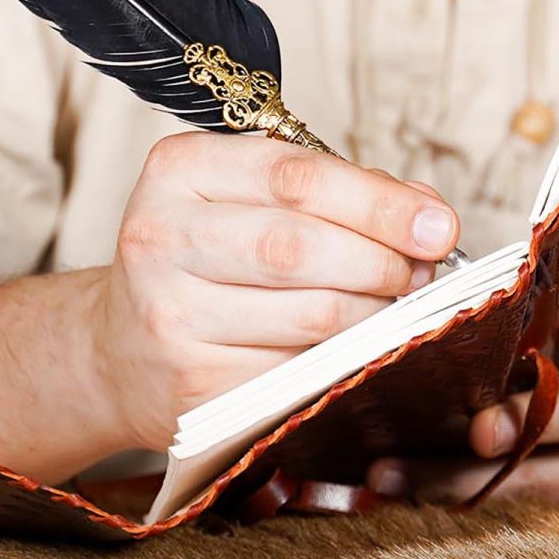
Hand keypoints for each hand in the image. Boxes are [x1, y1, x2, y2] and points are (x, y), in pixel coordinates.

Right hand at [95, 134, 458, 449]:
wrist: (119, 350)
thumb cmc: (206, 257)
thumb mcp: (248, 198)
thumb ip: (336, 191)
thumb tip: (427, 213)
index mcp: (178, 171)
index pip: (295, 177)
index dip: (379, 202)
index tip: (439, 224)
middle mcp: (160, 237)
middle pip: (300, 246)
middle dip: (383, 259)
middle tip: (423, 269)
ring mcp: (171, 317)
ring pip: (310, 315)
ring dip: (375, 312)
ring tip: (397, 304)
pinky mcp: (193, 388)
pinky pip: (298, 370)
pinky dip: (344, 358)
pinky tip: (356, 347)